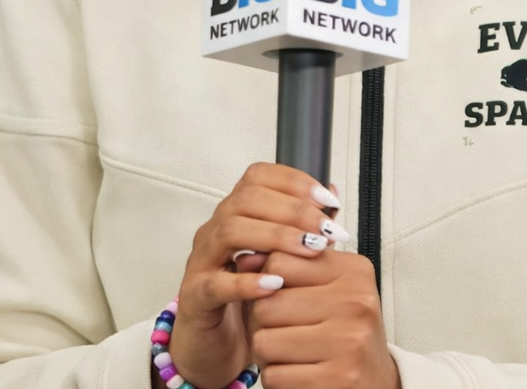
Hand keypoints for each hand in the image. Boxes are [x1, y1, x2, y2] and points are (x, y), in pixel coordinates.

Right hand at [171, 163, 346, 388]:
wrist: (216, 348)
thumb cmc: (249, 300)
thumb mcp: (282, 262)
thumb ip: (305, 230)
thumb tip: (331, 197)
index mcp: (236, 216)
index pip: (258, 177)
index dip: (294, 182)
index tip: (327, 201)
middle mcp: (215, 231)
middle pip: (246, 199)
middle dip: (293, 210)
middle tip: (326, 231)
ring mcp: (202, 262)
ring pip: (229, 231)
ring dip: (275, 236)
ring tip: (310, 251)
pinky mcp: (195, 298)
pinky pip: (215, 283)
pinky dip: (246, 282)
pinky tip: (276, 284)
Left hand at [247, 250, 400, 388]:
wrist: (377, 382)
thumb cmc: (346, 333)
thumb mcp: (328, 291)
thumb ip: (289, 270)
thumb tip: (243, 257)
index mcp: (353, 272)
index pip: (278, 262)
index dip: (267, 284)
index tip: (283, 298)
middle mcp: (356, 302)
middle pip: (266, 304)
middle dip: (263, 324)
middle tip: (287, 334)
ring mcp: (349, 341)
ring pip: (263, 342)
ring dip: (268, 355)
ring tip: (292, 355)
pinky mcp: (338, 377)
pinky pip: (274, 375)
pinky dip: (278, 379)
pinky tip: (299, 375)